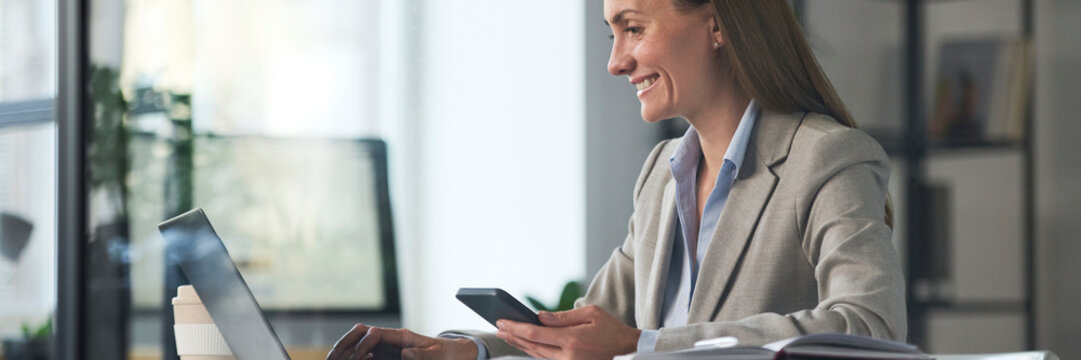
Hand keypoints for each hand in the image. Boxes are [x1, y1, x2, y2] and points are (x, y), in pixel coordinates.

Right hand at [326, 323, 478, 359]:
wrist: (452, 354)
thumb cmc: (444, 353)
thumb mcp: (436, 355)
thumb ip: (421, 354)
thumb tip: (405, 354)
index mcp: (403, 336)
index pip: (377, 334)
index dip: (366, 343)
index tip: (363, 355)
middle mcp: (393, 339)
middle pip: (365, 336)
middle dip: (350, 343)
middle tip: (336, 355)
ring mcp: (389, 347)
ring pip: (363, 345)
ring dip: (351, 350)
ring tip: (339, 358)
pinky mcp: (388, 356)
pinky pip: (370, 355)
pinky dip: (361, 358)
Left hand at [496, 305, 640, 359]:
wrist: (627, 348)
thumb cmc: (610, 327)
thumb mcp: (590, 313)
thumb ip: (563, 316)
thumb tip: (538, 317)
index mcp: (573, 340)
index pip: (536, 334)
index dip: (516, 328)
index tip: (502, 321)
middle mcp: (569, 356)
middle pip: (533, 346)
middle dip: (513, 336)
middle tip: (498, 326)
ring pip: (538, 355)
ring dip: (520, 345)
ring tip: (506, 334)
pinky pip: (546, 359)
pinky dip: (533, 351)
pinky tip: (524, 343)